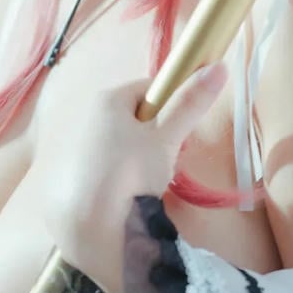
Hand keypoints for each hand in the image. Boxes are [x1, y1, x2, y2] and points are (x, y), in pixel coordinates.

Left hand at [38, 61, 228, 292]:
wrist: (89, 226)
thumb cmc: (131, 173)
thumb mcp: (167, 139)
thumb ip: (191, 104)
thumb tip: (219, 66)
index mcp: (109, 99)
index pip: (151, 88)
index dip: (173, 105)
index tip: (181, 132)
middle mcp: (88, 115)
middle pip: (137, 116)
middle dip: (159, 135)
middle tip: (169, 160)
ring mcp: (78, 146)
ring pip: (124, 142)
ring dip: (142, 157)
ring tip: (148, 183)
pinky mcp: (72, 175)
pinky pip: (108, 165)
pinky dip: (121, 176)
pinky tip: (127, 195)